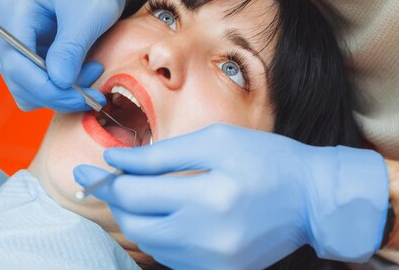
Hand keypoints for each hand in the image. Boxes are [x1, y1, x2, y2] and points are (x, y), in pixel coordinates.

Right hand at [0, 0, 133, 111]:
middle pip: (18, 78)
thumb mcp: (90, 16)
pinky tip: (79, 75)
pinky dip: (56, 90)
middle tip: (94, 91)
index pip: (17, 61)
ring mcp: (8, 41)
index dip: (47, 87)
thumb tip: (58, 83)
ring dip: (59, 93)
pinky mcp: (20, 53)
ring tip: (91, 73)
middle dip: (58, 92)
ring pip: (24, 88)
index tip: (83, 96)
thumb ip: (71, 48)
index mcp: (14, 6)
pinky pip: (31, 85)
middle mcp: (2, 24)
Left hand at [74, 124, 388, 268]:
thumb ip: (162, 154)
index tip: (86, 171)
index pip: (136, 194)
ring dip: (136, 219)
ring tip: (136, 194)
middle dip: (116, 201)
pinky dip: (159, 235)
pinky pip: (172, 258)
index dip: (106, 181)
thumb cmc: (268, 159)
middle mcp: (209, 238)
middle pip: (136, 224)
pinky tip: (165, 214)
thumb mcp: (216, 141)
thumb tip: (117, 160)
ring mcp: (215, 262)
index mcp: (209, 197)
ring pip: (150, 245)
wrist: (312, 198)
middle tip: (108, 181)